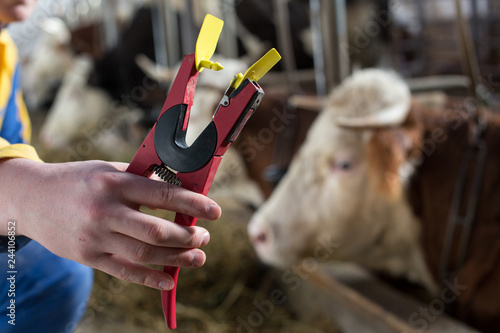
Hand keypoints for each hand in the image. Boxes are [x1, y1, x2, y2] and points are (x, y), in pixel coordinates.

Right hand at [0, 158, 220, 289]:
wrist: (32, 198)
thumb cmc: (79, 180)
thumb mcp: (109, 170)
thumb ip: (142, 180)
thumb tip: (180, 189)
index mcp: (114, 183)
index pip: (164, 195)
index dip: (194, 205)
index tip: (215, 211)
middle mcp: (105, 211)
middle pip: (157, 232)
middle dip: (188, 237)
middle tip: (204, 236)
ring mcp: (95, 237)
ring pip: (145, 256)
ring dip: (177, 259)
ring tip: (197, 257)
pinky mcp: (88, 257)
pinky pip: (124, 272)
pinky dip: (150, 279)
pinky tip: (169, 279)